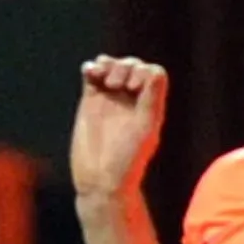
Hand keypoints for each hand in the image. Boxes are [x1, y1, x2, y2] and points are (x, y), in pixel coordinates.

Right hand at [70, 55, 167, 198]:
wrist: (100, 178)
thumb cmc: (127, 159)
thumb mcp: (144, 128)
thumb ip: (150, 100)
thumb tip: (152, 72)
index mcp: (150, 106)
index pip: (153, 74)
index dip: (143, 72)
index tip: (132, 88)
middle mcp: (132, 101)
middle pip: (133, 67)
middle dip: (125, 67)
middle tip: (116, 85)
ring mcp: (111, 100)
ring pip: (112, 67)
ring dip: (108, 64)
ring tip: (101, 77)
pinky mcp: (91, 102)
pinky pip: (92, 76)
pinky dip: (91, 68)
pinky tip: (90, 72)